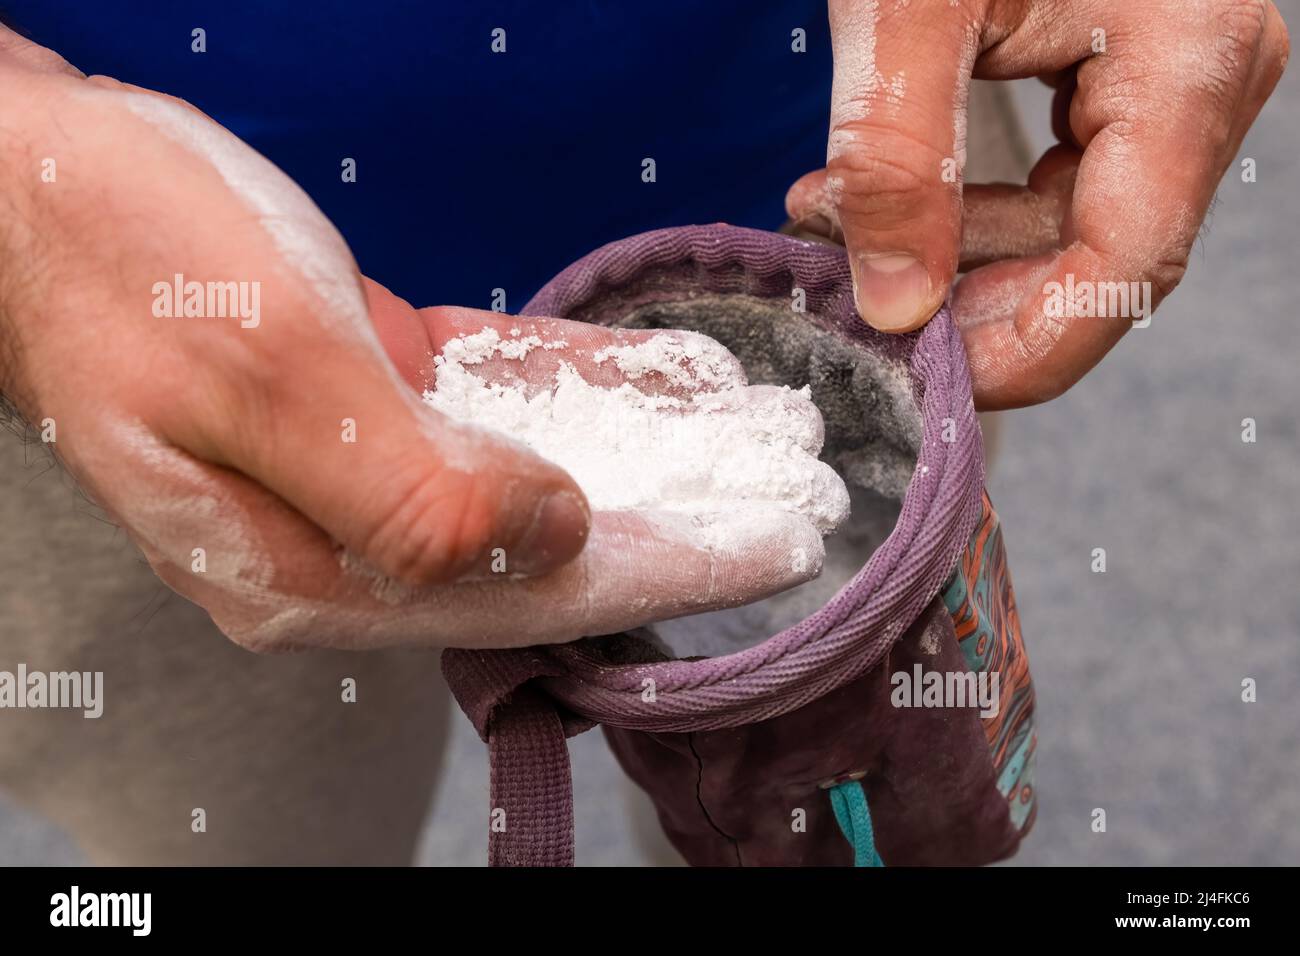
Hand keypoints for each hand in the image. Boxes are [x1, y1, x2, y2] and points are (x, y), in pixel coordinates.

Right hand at [0, 34, 820, 648]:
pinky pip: (492, 404)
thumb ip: (412, 487)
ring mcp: (353, 465)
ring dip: (643, 454)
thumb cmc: (123, 264)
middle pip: (542, 548)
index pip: (523, 592)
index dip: (658, 573)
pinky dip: (578, 391)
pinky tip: (658, 379)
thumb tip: (554, 536)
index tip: (767, 555)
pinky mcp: (364, 394)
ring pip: (530, 472)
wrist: (31, 182)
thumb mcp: (266, 373)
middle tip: (789, 505)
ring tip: (752, 443)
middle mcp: (339, 538)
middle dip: (671, 524)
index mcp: (308, 569)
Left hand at [786, 0, 1288, 408]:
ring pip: (1064, 233)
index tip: (919, 377)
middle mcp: (1204, 81)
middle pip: (1093, 261)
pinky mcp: (1123, 79)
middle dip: (961, 292)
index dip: (1022, 349)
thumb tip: (898, 309)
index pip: (1124, 271)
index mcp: (1189, 63)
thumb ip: (897, 160)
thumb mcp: (904, 5)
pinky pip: (1050, 187)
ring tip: (828, 215)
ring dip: (943, 248)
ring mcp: (1172, 81)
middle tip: (844, 281)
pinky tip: (875, 191)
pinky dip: (958, 206)